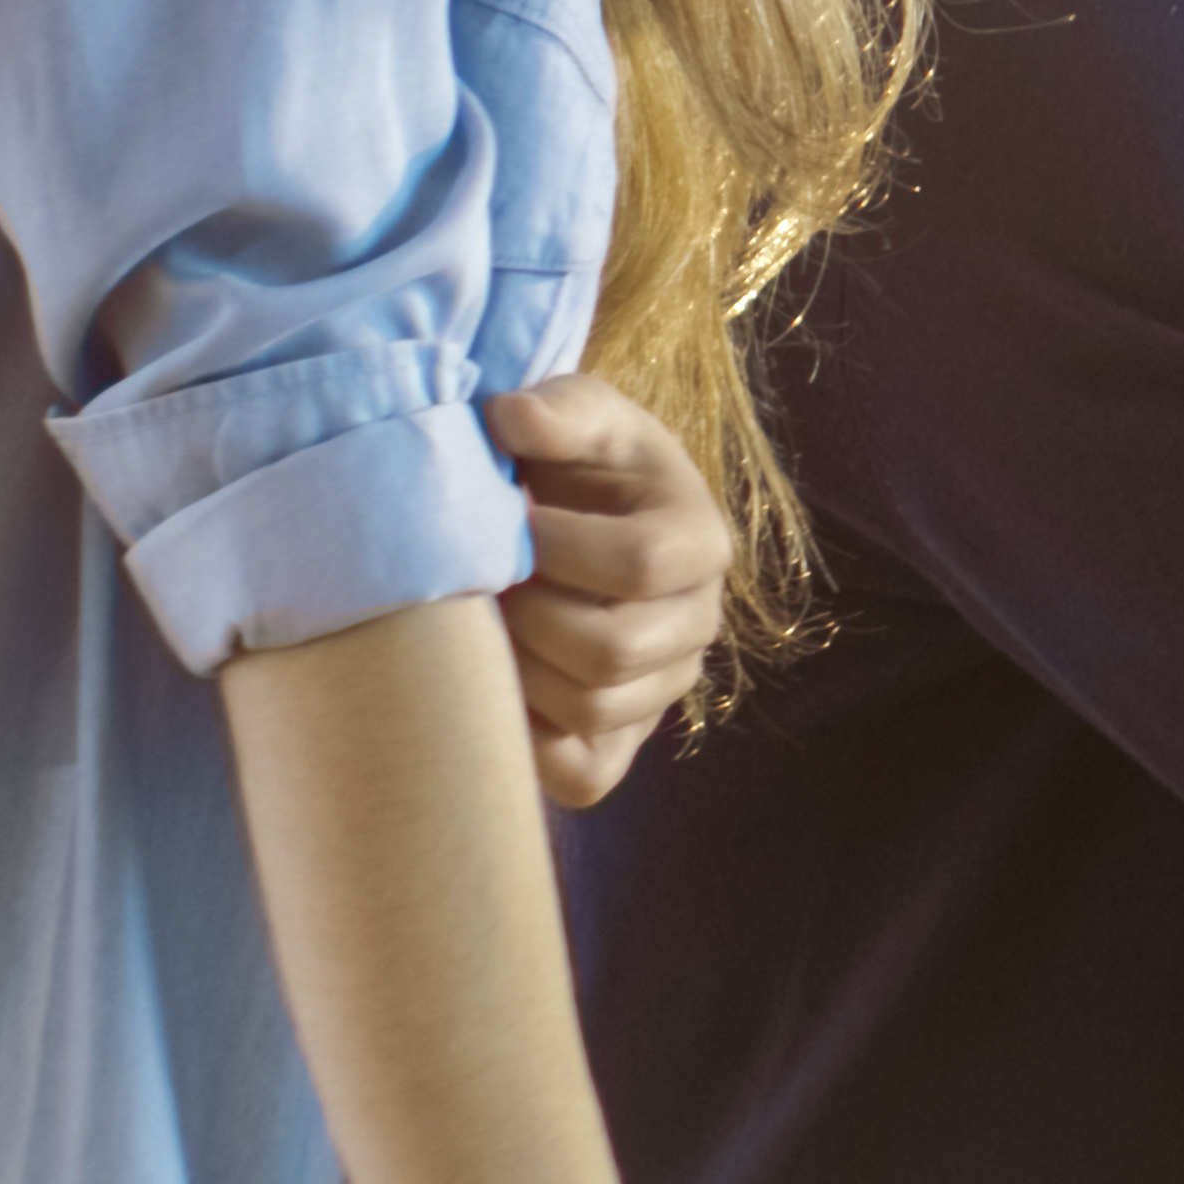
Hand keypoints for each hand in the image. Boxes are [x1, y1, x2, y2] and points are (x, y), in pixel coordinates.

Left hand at [483, 377, 729, 808]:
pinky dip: (532, 743)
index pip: (641, 563)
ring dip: (519, 671)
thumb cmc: (574, 463)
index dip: (557, 546)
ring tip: (484, 627)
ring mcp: (664, 687)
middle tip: (484, 583)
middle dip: (528, 618)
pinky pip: (584, 773)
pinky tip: (499, 688)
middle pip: (616, 650)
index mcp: (699, 542)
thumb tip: (513, 419)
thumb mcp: (580, 415)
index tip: (506, 515)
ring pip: (595, 711)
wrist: (569, 513)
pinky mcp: (623, 740)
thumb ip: (558, 410)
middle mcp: (697, 622)